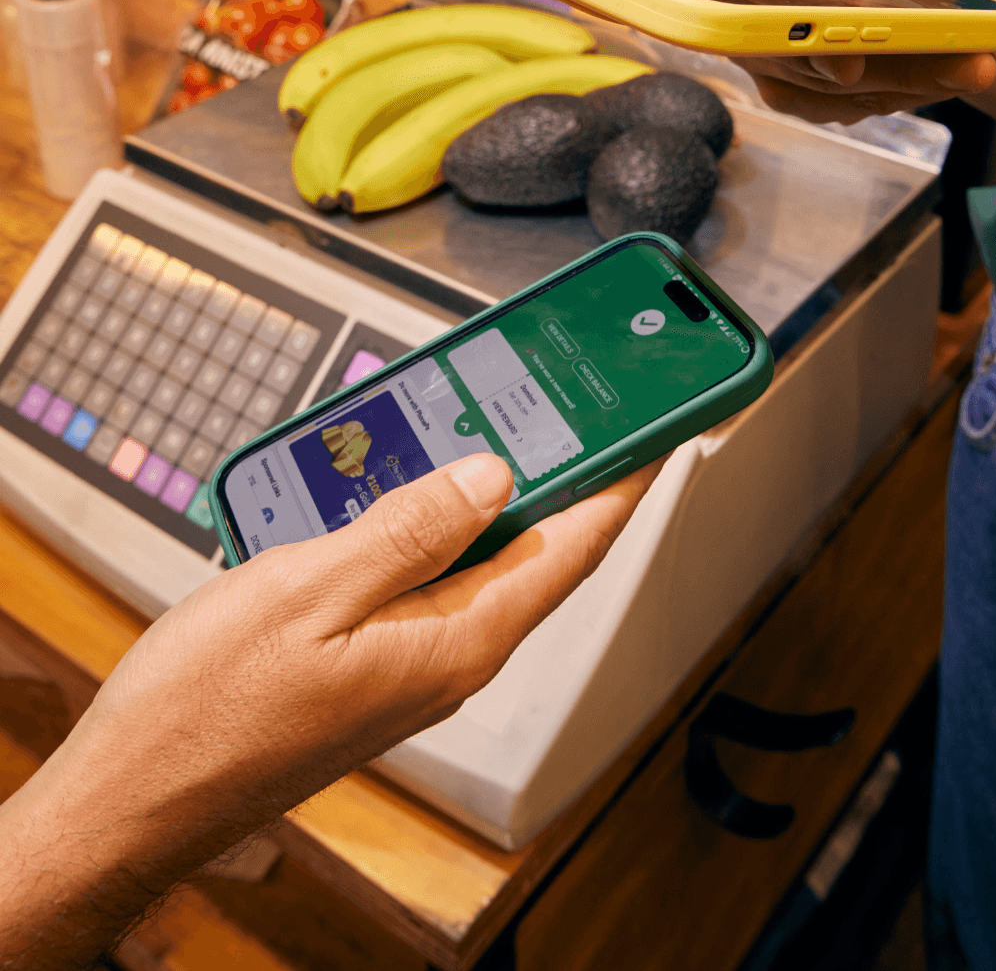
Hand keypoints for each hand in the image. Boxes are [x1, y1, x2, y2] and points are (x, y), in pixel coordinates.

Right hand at [0, 452, 661, 970]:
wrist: (134, 795)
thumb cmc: (205, 710)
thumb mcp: (309, 592)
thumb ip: (410, 531)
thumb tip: (495, 477)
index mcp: (453, 643)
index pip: (570, 550)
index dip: (621, 482)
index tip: (659, 428)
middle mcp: (448, 660)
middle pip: (534, 553)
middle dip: (562, 475)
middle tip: (574, 402)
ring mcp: (411, 667)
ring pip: (475, 563)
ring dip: (485, 494)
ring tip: (485, 422)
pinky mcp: (374, 666)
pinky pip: (424, 580)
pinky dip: (427, 526)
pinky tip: (396, 488)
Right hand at [567, 0, 995, 124]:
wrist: (972, 0)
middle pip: (689, 8)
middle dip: (727, 25)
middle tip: (802, 25)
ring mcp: (760, 30)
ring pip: (762, 63)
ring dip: (839, 60)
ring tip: (912, 38)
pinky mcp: (789, 78)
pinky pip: (805, 98)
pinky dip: (869, 87)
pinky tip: (911, 61)